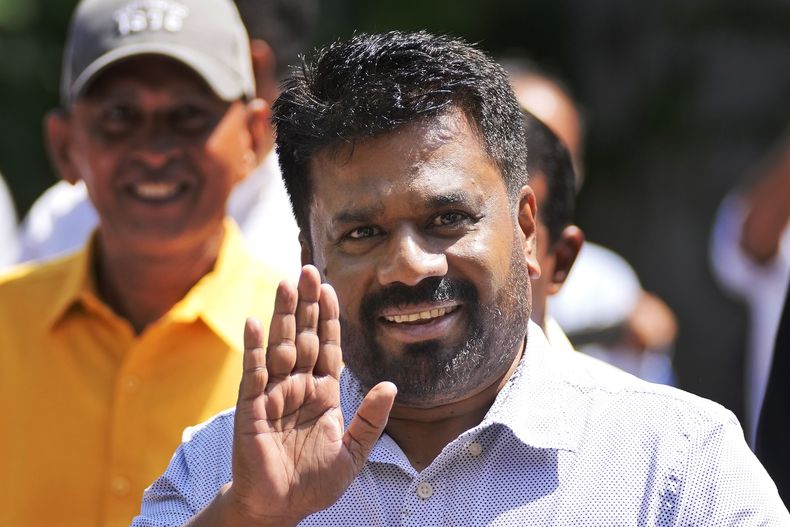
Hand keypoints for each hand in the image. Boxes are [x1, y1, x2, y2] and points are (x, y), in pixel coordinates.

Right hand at [220, 266, 396, 525]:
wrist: (280, 508)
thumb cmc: (314, 481)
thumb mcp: (354, 452)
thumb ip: (371, 419)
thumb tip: (392, 385)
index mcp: (323, 393)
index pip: (328, 347)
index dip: (329, 318)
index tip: (331, 288)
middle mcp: (298, 386)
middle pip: (304, 337)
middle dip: (306, 304)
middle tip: (307, 269)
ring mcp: (273, 394)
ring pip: (280, 346)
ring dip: (283, 315)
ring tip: (286, 284)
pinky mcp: (251, 408)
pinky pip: (253, 373)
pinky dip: (253, 348)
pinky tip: (254, 322)